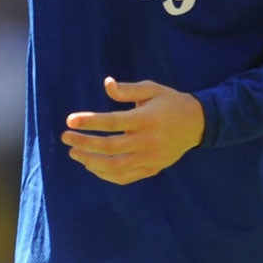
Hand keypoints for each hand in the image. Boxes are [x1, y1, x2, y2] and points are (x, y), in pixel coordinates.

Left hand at [61, 76, 204, 184]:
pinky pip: (125, 177)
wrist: (197, 124)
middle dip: (84, 143)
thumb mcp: (151, 88)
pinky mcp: (152, 168)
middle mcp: (148, 141)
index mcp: (146, 119)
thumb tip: (106, 84)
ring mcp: (150, 158)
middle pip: (110, 147)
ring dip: (91, 162)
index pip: (112, 122)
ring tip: (74, 153)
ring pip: (116, 167)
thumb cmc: (169, 102)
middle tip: (66, 138)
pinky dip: (106, 175)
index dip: (89, 121)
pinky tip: (92, 166)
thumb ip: (128, 89)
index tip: (69, 120)